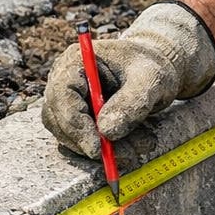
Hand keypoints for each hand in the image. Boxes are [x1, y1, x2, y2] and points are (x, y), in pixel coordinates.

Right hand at [42, 2, 214, 156]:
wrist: (154, 70)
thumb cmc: (150, 68)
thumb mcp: (150, 80)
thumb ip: (131, 102)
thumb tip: (106, 131)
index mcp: (76, 61)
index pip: (62, 97)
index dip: (76, 125)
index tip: (96, 148)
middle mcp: (64, 81)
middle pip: (60, 121)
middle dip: (93, 142)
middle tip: (129, 153)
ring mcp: (67, 102)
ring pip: (72, 137)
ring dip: (105, 149)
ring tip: (144, 144)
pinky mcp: (77, 120)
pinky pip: (84, 142)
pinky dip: (110, 149)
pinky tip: (137, 143)